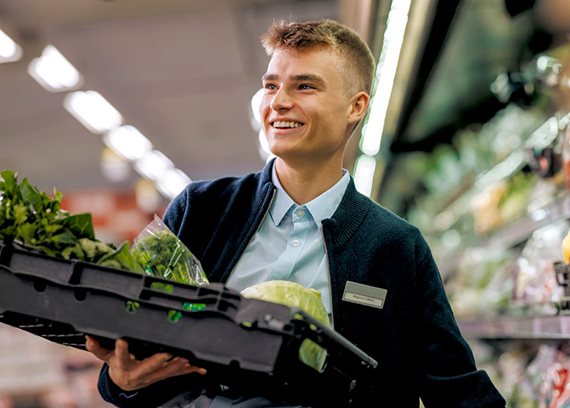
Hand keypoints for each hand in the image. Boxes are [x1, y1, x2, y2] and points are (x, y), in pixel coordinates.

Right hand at [85, 335, 205, 390]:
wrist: (124, 384)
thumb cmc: (118, 366)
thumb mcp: (106, 357)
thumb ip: (97, 348)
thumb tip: (87, 337)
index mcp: (123, 365)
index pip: (120, 356)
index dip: (121, 349)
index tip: (122, 340)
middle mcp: (138, 373)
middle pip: (148, 367)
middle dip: (158, 361)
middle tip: (167, 353)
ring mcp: (152, 377)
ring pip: (165, 372)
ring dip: (176, 365)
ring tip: (186, 358)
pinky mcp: (162, 377)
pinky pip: (176, 374)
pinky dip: (188, 370)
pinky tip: (199, 368)